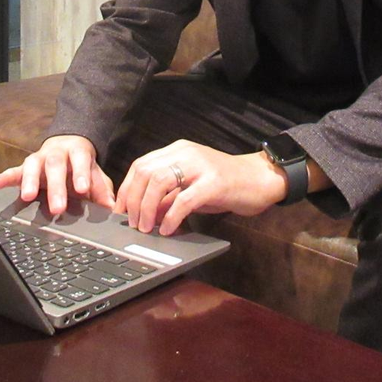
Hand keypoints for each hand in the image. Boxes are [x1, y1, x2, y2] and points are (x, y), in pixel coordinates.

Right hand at [0, 134, 115, 215]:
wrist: (68, 144)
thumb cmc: (81, 164)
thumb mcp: (95, 173)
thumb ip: (102, 188)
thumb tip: (111, 206)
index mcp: (77, 151)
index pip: (80, 161)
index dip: (81, 174)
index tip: (82, 190)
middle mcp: (56, 152)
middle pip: (55, 166)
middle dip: (55, 187)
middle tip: (57, 207)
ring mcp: (39, 158)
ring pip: (33, 165)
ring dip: (29, 181)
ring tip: (26, 196)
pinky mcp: (25, 166)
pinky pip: (13, 171)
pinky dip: (3, 177)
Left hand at [115, 139, 287, 236]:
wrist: (261, 179)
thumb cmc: (225, 185)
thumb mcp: (191, 189)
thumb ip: (167, 198)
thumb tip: (143, 215)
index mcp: (178, 151)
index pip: (141, 165)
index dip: (126, 190)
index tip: (121, 212)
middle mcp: (186, 153)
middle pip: (145, 172)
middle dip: (133, 201)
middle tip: (133, 224)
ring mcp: (201, 166)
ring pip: (159, 182)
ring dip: (147, 209)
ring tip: (147, 228)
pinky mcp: (214, 182)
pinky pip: (184, 200)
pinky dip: (171, 217)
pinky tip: (169, 230)